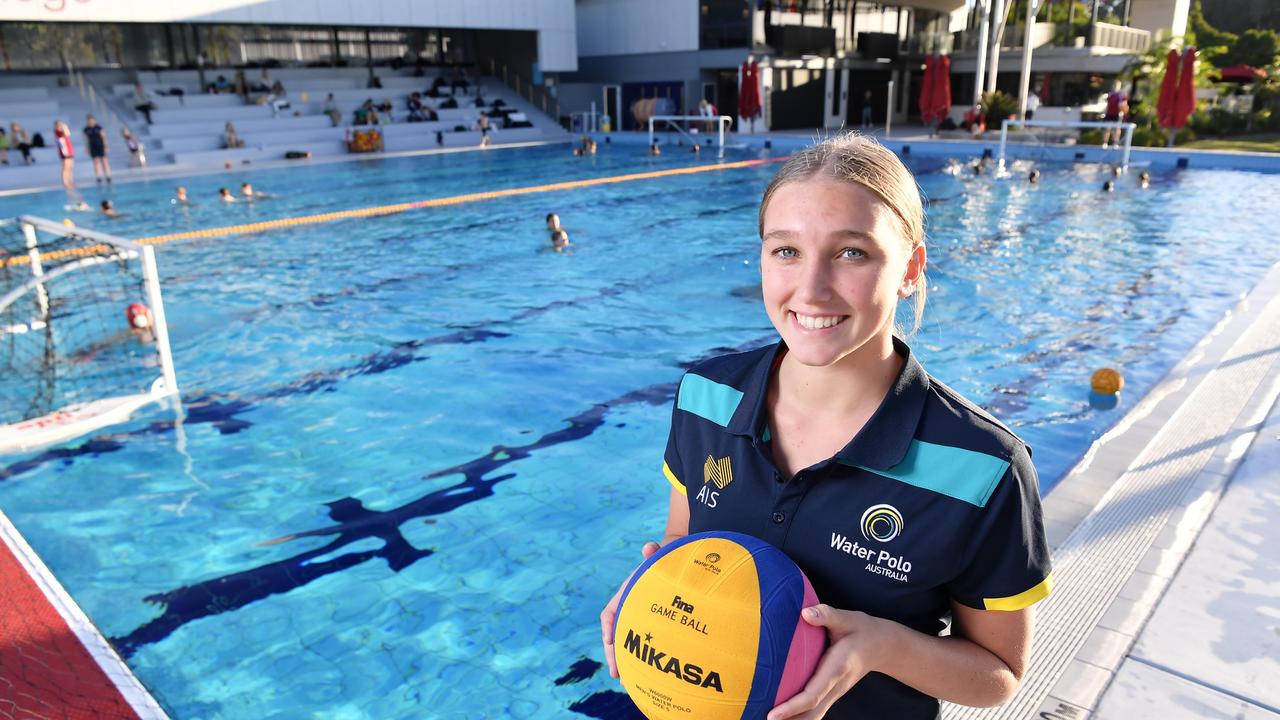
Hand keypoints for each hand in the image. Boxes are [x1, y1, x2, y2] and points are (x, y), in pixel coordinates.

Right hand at [600, 541, 661, 678]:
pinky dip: (642, 662)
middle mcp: (628, 611)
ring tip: (628, 682)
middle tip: (617, 673)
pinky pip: (643, 648)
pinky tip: (649, 678)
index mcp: (625, 596)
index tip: (610, 641)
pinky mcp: (651, 630)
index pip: (609, 613)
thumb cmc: (665, 564)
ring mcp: (638, 622)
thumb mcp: (659, 559)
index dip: (608, 627)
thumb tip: (648, 547)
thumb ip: (653, 552)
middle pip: (615, 636)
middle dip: (613, 654)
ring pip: (627, 645)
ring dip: (625, 662)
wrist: (676, 568)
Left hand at [766, 604, 887, 719]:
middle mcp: (835, 686)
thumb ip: (826, 615)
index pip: (812, 695)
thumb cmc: (862, 630)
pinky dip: (799, 715)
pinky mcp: (832, 692)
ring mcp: (835, 692)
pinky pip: (815, 710)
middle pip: (811, 714)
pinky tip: (784, 715)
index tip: (773, 714)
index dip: (792, 706)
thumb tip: (805, 613)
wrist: (883, 646)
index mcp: (836, 669)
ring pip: (813, 715)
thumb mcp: (847, 618)